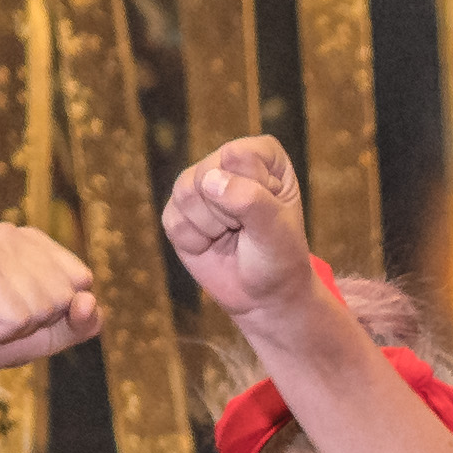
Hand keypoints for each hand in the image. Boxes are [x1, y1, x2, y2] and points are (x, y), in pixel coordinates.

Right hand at [0, 224, 101, 385]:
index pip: (82, 279)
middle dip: (39, 318)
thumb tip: (89, 300)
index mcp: (34, 240)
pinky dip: (1, 330)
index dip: (59, 310)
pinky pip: (18, 316)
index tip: (25, 309)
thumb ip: (85, 321)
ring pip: (44, 305)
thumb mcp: (54, 332)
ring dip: (18, 325)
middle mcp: (12, 235)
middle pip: (65, 293)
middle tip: (2, 314)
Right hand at [162, 136, 323, 326]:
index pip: (238, 156)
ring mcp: (199, 184)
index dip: (252, 191)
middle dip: (227, 212)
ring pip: (185, 194)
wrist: (264, 296)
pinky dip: (195, 242)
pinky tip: (212, 244)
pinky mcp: (178, 209)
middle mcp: (227, 162)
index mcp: (262, 155)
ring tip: (230, 235)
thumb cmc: (279, 258)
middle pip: (206, 173)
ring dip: (211, 227)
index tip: (270, 213)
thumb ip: (251, 200)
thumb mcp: (278, 231)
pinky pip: (173, 220)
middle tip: (246, 230)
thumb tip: (209, 180)